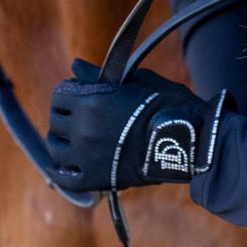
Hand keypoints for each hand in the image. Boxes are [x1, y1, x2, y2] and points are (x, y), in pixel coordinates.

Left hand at [47, 60, 228, 193]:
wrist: (191, 141)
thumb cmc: (168, 105)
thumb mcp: (136, 81)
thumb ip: (101, 75)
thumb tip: (75, 66)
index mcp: (93, 100)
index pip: (60, 95)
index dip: (68, 93)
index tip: (78, 96)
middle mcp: (84, 128)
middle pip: (55, 122)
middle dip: (65, 118)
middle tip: (80, 119)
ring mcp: (87, 156)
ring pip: (57, 150)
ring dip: (64, 143)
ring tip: (79, 141)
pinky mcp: (96, 179)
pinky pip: (65, 178)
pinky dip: (63, 172)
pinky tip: (71, 165)